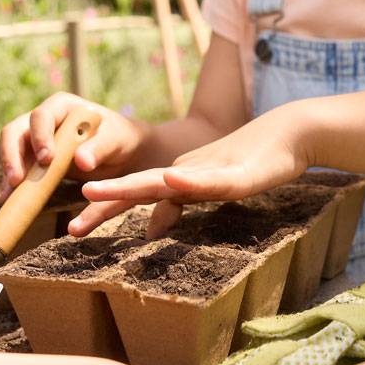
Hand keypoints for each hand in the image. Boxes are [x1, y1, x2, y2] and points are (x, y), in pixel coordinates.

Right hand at [0, 91, 143, 205]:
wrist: (120, 153)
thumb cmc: (119, 138)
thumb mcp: (115, 140)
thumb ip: (99, 147)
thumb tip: (81, 161)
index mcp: (62, 106)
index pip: (42, 117)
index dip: (39, 136)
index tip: (46, 159)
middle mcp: (44, 120)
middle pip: (15, 131)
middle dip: (12, 154)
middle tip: (16, 179)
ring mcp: (35, 139)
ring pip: (12, 151)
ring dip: (9, 171)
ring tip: (8, 195)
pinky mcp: (34, 159)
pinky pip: (19, 169)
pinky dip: (13, 184)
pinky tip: (10, 199)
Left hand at [70, 104, 311, 236]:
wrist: (291, 133)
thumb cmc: (254, 161)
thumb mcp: (212, 188)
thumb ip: (180, 202)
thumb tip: (150, 228)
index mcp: (178, 178)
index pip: (134, 195)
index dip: (104, 210)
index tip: (75, 230)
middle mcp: (186, 171)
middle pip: (139, 189)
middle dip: (104, 205)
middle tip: (73, 225)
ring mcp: (208, 171)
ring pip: (164, 182)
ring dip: (129, 189)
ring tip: (98, 192)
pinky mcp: (234, 173)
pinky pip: (208, 180)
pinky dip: (188, 182)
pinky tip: (171, 181)